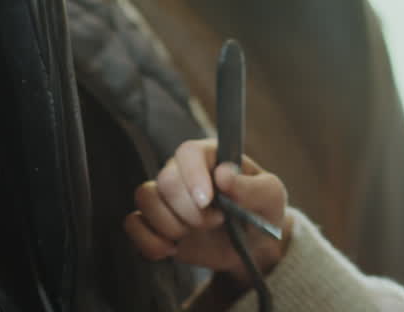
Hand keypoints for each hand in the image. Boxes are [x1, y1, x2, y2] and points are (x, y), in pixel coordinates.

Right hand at [124, 139, 291, 283]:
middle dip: (189, 210)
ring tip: (194, 234)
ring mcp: (167, 197)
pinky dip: (148, 241)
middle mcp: (183, 171)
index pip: (188, 152)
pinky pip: (133, 224)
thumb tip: (223, 174)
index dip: (193, 175)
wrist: (252, 246)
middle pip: (166, 180)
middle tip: (214, 222)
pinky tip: (172, 250)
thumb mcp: (270, 196)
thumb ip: (251, 186)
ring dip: (169, 224)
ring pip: (145, 198)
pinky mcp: (155, 223)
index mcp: (211, 156)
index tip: (208, 201)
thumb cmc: (262, 211)